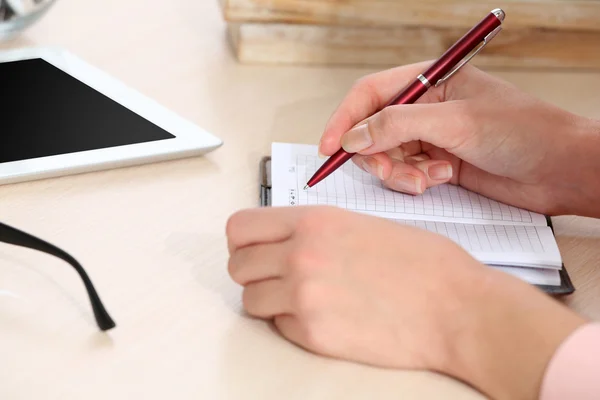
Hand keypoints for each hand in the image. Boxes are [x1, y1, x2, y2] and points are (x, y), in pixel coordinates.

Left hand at [227, 206, 585, 399]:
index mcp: (313, 221)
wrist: (456, 307)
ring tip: (302, 298)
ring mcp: (303, 297)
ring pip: (250, 301)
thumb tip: (281, 241)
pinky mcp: (313, 335)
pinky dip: (293, 324)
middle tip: (274, 276)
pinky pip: (279, 327)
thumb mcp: (362, 224)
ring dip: (269, 300)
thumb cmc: (423, 264)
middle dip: (252, 272)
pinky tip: (325, 316)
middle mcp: (300, 256)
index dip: (242, 240)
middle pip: (237, 266)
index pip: (240, 227)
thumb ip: (313, 230)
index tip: (251, 248)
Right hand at [319, 62, 599, 216]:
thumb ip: (398, 126)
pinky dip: (415, 181)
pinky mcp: (438, 164)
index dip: (345, 119)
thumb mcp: (455, 122)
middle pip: (373, 130)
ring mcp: (431, 137)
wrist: (560, 170)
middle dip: (376, 155)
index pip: (371, 94)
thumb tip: (353, 137)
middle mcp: (426, 108)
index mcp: (430, 81)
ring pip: (388, 156)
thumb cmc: (523, 131)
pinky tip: (441, 179)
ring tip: (427, 179)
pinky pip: (407, 174)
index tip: (330, 147)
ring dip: (399, 172)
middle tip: (390, 172)